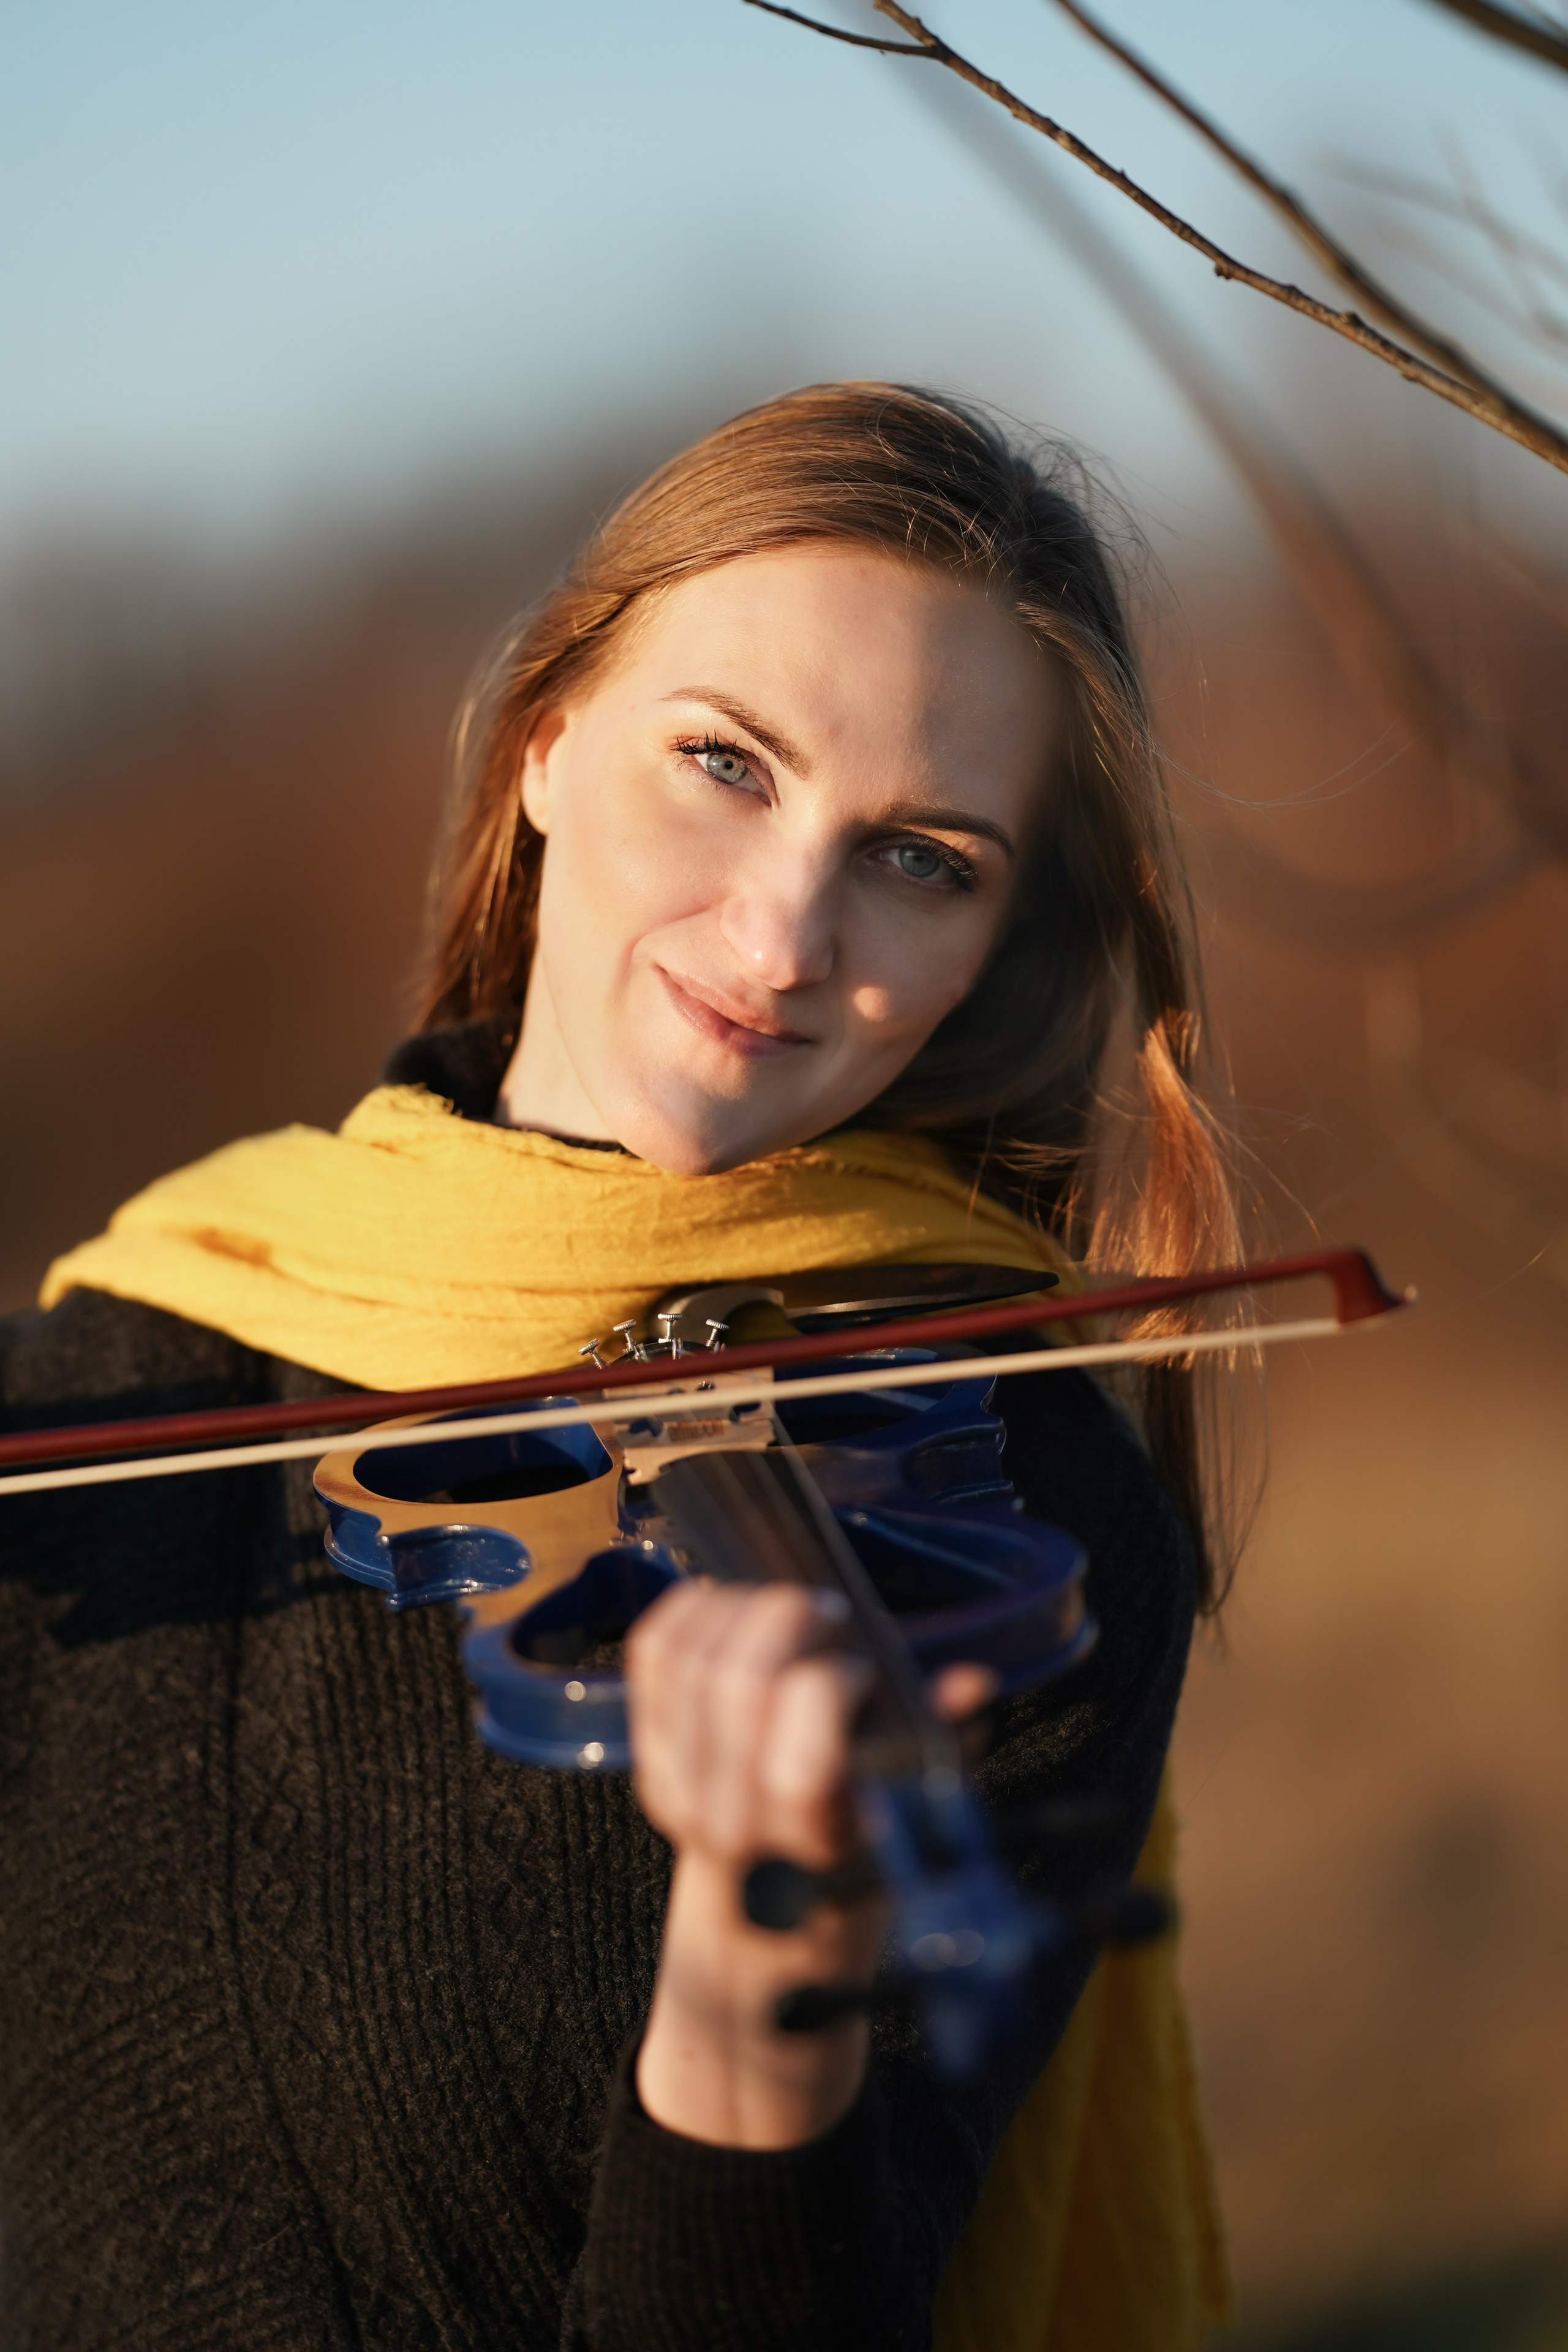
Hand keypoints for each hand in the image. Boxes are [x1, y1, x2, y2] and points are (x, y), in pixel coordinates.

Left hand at [627, 1576, 995, 2149]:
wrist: (766, 1923)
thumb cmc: (852, 1862)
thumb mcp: (909, 1814)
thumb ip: (937, 1743)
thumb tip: (969, 1682)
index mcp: (807, 1837)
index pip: (798, 1739)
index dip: (835, 1681)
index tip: (864, 1672)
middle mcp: (732, 1816)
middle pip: (737, 1679)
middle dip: (787, 1620)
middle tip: (826, 1614)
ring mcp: (679, 1785)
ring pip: (691, 1657)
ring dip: (742, 1608)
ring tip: (786, 1610)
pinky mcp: (647, 1754)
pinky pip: (654, 1651)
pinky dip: (691, 1610)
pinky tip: (733, 1605)